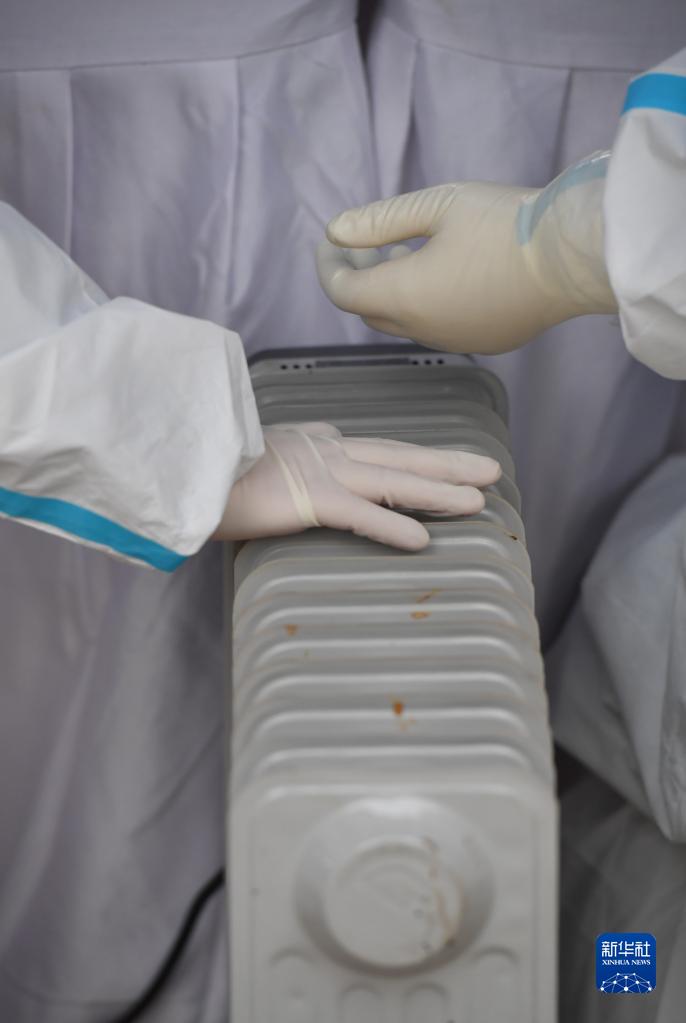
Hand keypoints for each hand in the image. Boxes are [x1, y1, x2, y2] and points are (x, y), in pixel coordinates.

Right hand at [215, 422, 500, 549]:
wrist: (178, 465)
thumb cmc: (208, 467)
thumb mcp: (255, 458)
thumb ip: (285, 462)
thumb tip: (300, 465)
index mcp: (314, 443)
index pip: (377, 451)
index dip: (417, 457)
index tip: (448, 463)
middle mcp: (324, 451)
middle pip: (400, 456)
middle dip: (447, 463)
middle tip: (490, 469)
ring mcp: (318, 472)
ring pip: (393, 480)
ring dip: (439, 489)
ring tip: (479, 499)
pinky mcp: (305, 498)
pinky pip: (358, 516)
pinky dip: (391, 527)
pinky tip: (423, 540)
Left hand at [317, 152, 616, 354]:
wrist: (573, 258)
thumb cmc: (505, 223)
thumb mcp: (437, 206)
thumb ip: (379, 221)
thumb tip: (336, 231)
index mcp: (405, 296)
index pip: (342, 292)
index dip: (329, 266)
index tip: (329, 241)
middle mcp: (423, 329)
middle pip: (369, 311)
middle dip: (357, 279)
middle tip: (362, 244)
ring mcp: (454, 340)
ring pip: (403, 322)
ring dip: (391, 292)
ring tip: (400, 252)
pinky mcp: (483, 342)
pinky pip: (437, 327)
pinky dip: (423, 304)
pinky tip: (441, 273)